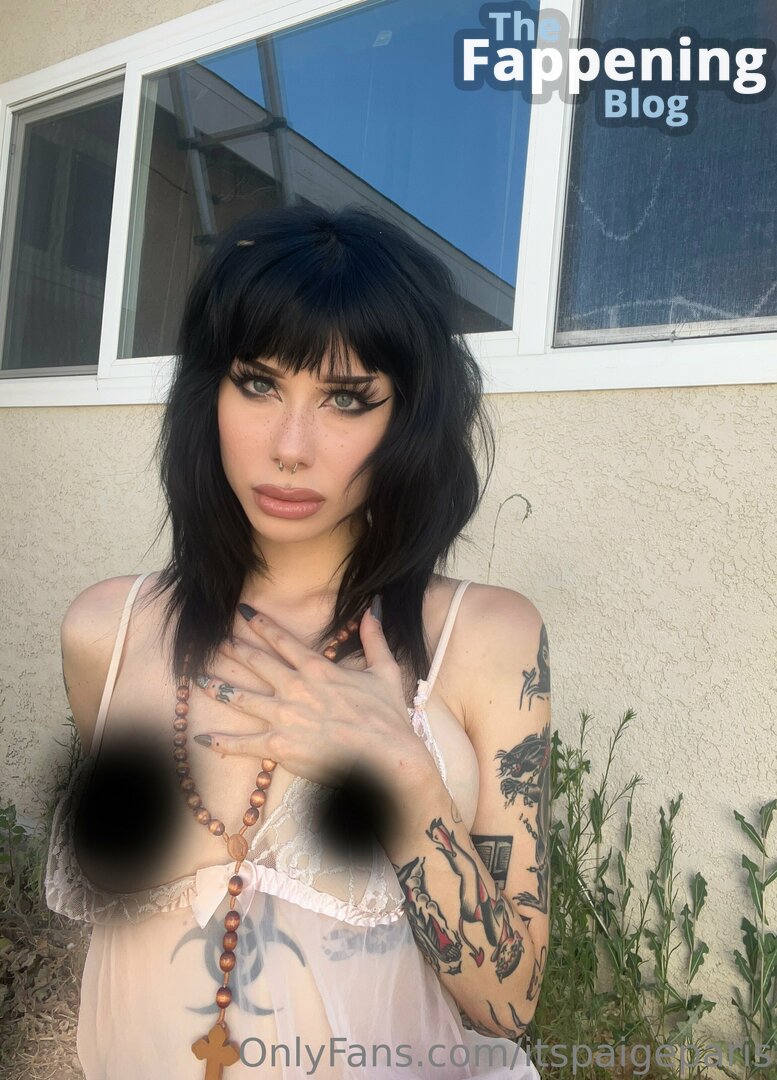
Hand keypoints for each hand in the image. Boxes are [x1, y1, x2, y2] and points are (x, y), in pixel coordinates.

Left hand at [192, 605, 431, 793]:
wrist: (387, 758)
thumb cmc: (388, 717)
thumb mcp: (385, 671)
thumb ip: (374, 638)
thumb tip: (372, 608)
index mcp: (318, 669)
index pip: (282, 641)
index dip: (260, 625)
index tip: (242, 613)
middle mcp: (295, 688)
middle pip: (254, 663)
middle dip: (230, 649)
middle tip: (211, 640)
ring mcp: (284, 717)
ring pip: (241, 698)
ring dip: (217, 687)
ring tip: (197, 679)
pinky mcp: (279, 747)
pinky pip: (243, 743)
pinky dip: (221, 741)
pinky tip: (202, 737)